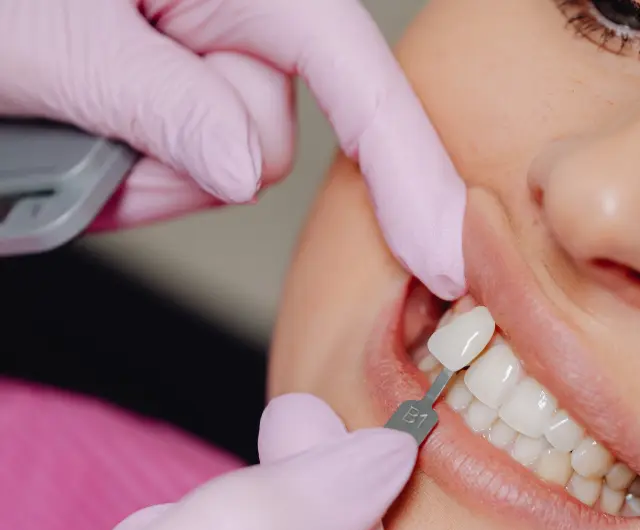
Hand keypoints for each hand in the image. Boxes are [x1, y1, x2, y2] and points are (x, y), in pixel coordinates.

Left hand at [0, 1, 465, 298]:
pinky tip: (78, 136)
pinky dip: (129, 178)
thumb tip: (245, 169)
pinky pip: (184, 173)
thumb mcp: (56, 36)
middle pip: (271, 139)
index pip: (358, 78)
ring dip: (145, 171)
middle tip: (89, 119)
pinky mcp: (178, 106)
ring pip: (223, 169)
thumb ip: (164, 101)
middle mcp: (235, 15)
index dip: (409, 171)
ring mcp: (204, 63)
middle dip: (187, 157)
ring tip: (65, 118)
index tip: (441, 254)